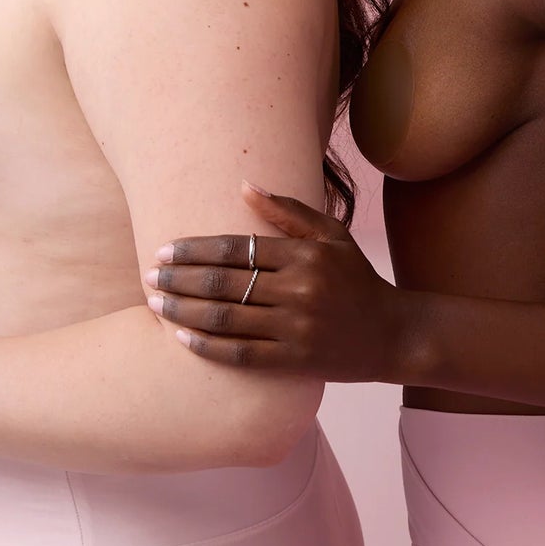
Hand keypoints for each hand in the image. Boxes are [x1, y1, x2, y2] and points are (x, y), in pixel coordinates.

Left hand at [146, 184, 410, 381]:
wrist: (394, 334)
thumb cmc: (357, 279)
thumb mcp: (333, 235)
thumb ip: (289, 211)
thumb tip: (244, 186)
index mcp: (305, 254)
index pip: (237, 248)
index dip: (195, 250)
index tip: (164, 250)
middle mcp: (299, 289)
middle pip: (224, 283)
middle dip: (180, 279)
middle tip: (151, 276)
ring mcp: (297, 327)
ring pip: (226, 319)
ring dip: (183, 311)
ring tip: (155, 304)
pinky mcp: (295, 360)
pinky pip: (241, 354)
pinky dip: (208, 346)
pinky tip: (182, 337)